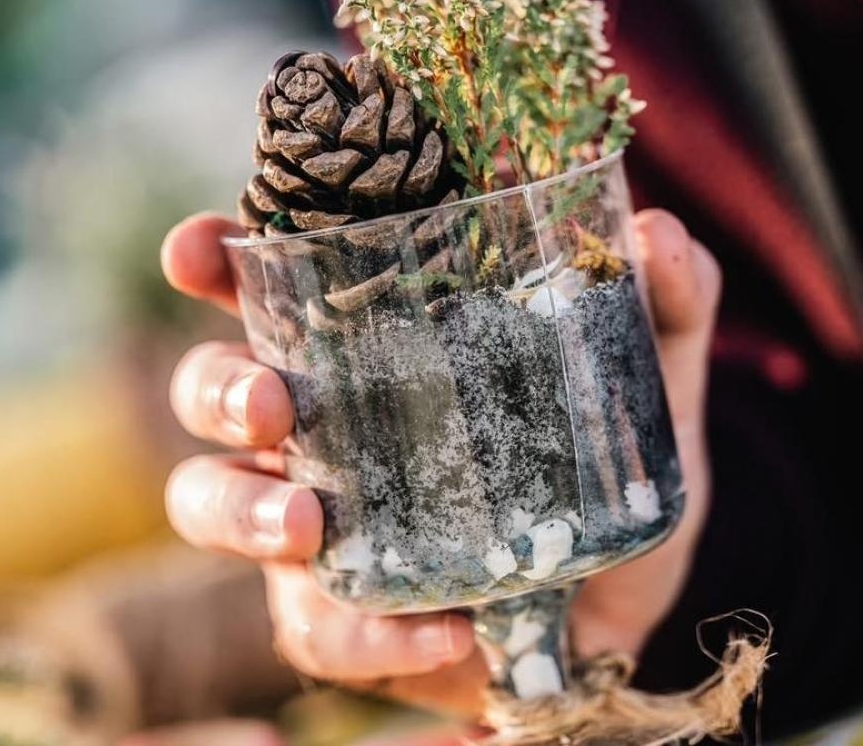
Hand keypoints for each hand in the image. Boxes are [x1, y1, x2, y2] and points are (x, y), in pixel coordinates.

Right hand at [159, 209, 720, 715]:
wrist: (629, 603)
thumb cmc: (613, 463)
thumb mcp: (652, 379)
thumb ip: (665, 303)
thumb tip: (653, 231)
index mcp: (368, 339)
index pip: (265, 280)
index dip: (211, 258)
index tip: (197, 249)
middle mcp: (318, 421)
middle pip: (208, 387)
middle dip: (220, 388)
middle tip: (275, 402)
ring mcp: (313, 519)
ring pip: (210, 502)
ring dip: (244, 509)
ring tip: (310, 523)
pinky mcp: (336, 613)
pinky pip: (311, 625)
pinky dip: (369, 631)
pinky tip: (446, 629)